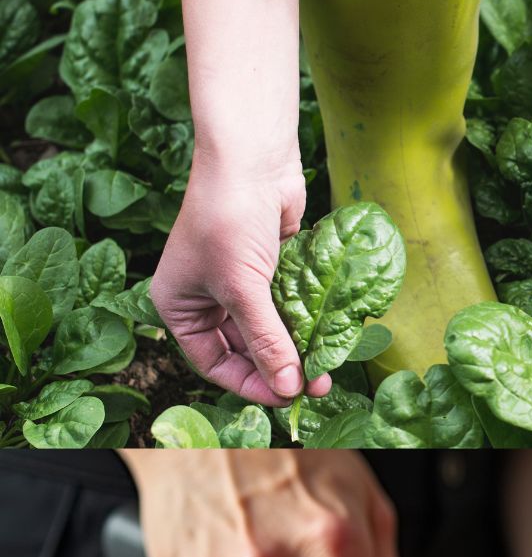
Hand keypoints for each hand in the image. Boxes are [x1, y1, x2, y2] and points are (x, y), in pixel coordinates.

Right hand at [152, 145, 330, 406]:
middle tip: (313, 386)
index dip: (250, 384)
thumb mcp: (243, 288)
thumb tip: (288, 387)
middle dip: (279, 368)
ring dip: (296, 350)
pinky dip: (304, 323)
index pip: (214, 364)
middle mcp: (207, 298)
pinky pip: (288, 308)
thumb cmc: (230, 218)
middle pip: (245, 351)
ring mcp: (240, 284)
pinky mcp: (271, 270)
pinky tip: (326, 339)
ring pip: (270, 331)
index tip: (285, 397)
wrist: (252, 159)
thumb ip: (267, 341)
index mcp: (180, 306)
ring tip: (325, 369)